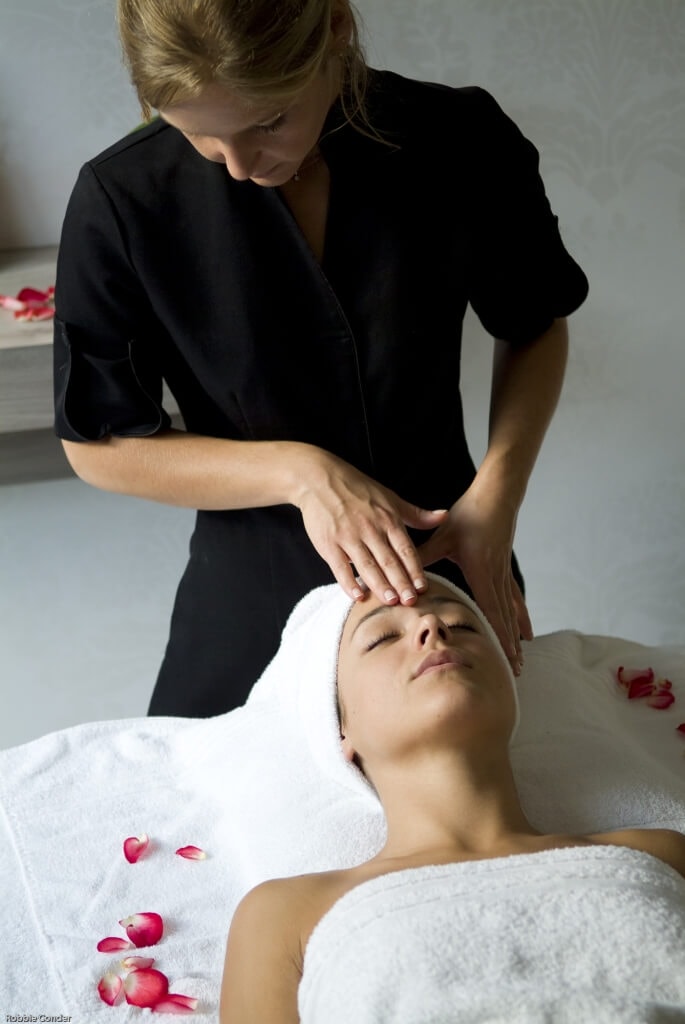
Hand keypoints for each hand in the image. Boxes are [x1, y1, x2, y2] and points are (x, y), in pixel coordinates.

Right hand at [295, 452, 447, 605]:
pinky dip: (348, 582)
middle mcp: (370, 529)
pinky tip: (358, 596)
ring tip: (390, 601)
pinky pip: (340, 567)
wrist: (319, 479)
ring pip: (367, 565)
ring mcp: (348, 536)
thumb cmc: (357, 489)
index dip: (415, 569)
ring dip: (379, 585)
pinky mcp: (329, 543)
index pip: (405, 549)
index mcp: (387, 519)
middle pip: (389, 560)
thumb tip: (444, 516)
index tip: (423, 587)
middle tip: (410, 601)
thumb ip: (417, 514)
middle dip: (401, 582)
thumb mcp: (390, 498)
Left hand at [416, 482, 532, 673]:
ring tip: (522, 660)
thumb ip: (423, 555)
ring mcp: (503, 574)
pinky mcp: (505, 569)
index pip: (490, 610)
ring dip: (516, 637)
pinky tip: (527, 632)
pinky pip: (514, 599)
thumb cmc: (470, 513)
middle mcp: (496, 577)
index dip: (497, 634)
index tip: (503, 656)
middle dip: (509, 646)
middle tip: (516, 672)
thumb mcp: (443, 536)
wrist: (497, 495)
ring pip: (511, 612)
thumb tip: (403, 573)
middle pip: (504, 618)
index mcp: (480, 572)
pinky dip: (520, 617)